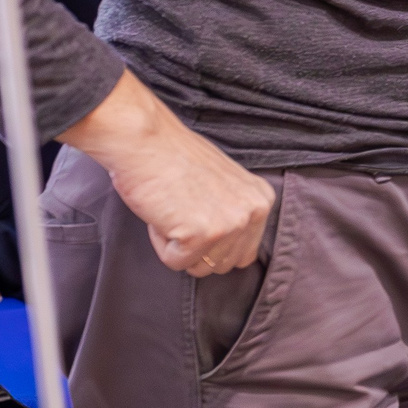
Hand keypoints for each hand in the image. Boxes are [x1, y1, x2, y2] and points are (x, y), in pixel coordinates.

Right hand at [60, 71, 272, 275]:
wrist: (146, 140)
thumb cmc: (175, 159)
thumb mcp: (224, 185)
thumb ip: (233, 213)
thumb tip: (228, 251)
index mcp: (261, 201)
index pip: (242, 254)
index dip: (212, 242)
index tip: (196, 212)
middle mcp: (254, 213)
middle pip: (221, 265)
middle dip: (195, 247)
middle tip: (181, 209)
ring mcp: (230, 224)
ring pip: (198, 266)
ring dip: (177, 245)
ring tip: (174, 209)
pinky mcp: (202, 234)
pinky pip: (175, 261)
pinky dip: (161, 242)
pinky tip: (164, 212)